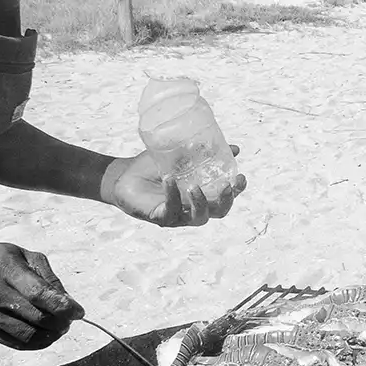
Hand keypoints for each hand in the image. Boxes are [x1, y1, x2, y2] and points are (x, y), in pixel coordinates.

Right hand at [0, 241, 81, 349]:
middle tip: (69, 320)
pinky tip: (44, 335)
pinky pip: (15, 343)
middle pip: (37, 318)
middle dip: (60, 322)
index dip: (63, 306)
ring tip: (59, 328)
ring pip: (28, 335)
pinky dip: (35, 343)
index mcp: (6, 270)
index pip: (39, 294)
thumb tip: (67, 302)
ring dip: (51, 335)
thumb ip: (47, 277)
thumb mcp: (23, 255)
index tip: (78, 311)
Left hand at [102, 148, 245, 227]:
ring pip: (199, 218)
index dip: (237, 191)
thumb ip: (202, 152)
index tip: (241, 178)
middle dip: (226, 200)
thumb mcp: (180, 155)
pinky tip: (169, 179)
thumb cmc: (152, 168)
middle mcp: (193, 207)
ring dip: (201, 203)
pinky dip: (172, 195)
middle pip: (219, 211)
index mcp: (202, 193)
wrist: (124, 175)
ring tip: (195, 186)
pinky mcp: (161, 217)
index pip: (225, 197)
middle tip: (226, 186)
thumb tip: (234, 148)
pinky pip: (171, 210)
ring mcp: (178, 215)